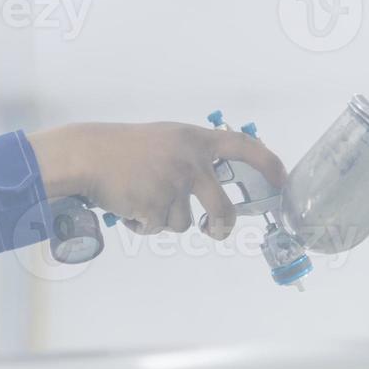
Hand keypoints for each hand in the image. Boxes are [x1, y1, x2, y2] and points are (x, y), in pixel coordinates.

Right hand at [28, 122, 287, 238]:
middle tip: (214, 229)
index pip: (245, 148)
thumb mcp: (166, 139)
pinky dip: (143, 223)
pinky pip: (157, 228)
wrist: (87, 155)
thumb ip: (191, 156)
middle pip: (223, 208)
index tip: (281, 182)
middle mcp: (190, 162)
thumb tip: (216, 187)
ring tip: (141, 197)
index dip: (269, 165)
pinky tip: (129, 204)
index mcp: (195, 140)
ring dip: (164, 218)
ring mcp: (174, 185)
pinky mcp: (155, 206)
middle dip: (221, 226)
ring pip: (184, 222)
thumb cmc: (123, 148)